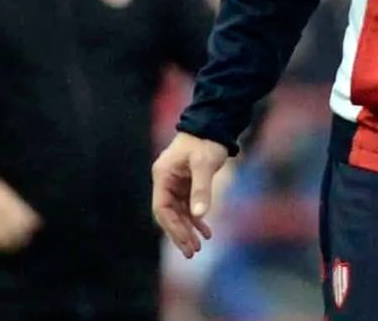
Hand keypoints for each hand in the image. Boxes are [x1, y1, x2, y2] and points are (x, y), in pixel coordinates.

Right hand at [151, 132, 227, 258]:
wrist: (214, 124)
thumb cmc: (206, 141)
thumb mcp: (205, 164)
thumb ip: (202, 189)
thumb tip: (200, 215)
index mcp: (162, 176)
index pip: (162, 209)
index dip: (173, 228)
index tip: (186, 242)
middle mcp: (166, 181)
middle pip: (169, 214)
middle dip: (180, 234)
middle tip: (192, 253)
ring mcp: (176, 183)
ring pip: (179, 212)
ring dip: (188, 229)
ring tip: (199, 247)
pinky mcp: (187, 183)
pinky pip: (189, 206)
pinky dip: (197, 219)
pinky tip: (206, 232)